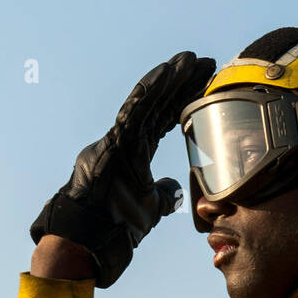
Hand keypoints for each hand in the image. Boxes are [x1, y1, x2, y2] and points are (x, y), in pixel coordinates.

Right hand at [29, 50, 215, 287]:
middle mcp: (126, 141)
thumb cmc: (115, 226)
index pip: (163, 120)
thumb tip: (175, 190)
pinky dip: (149, 91)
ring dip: (169, 79)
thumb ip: (162, 196)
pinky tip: (166, 72)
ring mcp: (118, 139)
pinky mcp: (113, 142)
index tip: (204, 84)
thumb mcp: (150, 209)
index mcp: (136, 153)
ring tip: (190, 59)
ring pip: (146, 102)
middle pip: (157, 106)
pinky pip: (133, 111)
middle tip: (204, 61)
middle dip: (180, 84)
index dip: (183, 101)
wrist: (92, 238)